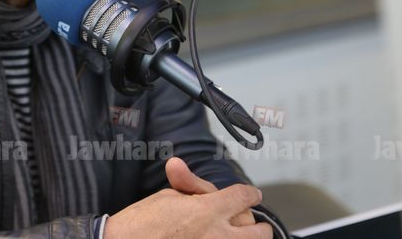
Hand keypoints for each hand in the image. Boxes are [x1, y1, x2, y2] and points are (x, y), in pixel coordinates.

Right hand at [103, 159, 272, 238]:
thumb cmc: (142, 223)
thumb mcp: (167, 196)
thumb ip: (191, 187)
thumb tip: (190, 169)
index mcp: (209, 210)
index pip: (244, 198)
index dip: (250, 194)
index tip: (252, 195)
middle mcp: (219, 235)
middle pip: (259, 231)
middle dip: (259, 226)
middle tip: (255, 225)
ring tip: (239, 236)